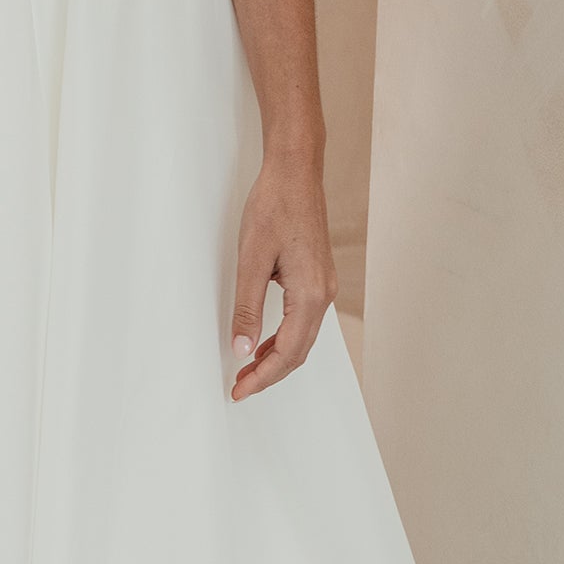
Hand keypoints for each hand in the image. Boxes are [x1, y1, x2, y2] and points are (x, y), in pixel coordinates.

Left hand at [230, 153, 334, 400]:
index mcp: (310, 293)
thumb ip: (248, 308)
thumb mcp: (251, 259)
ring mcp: (324, 286)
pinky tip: (265, 342)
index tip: (239, 390)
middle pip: (299, 352)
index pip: (288, 352)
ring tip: (247, 370)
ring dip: (277, 359)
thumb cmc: (274, 207)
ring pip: (303, 338)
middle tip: (239, 387)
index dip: (263, 377)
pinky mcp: (318, 277)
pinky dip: (285, 339)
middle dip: (269, 374)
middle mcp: (323, 293)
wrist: (295, 173)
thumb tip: (243, 350)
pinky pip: (304, 321)